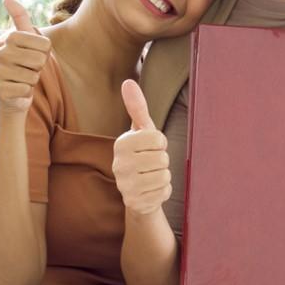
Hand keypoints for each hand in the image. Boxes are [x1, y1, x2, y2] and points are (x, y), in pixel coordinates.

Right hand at [0, 0, 51, 112]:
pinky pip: (25, 90)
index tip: (37, 54)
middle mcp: (1, 53)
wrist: (15, 91)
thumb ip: (20, 17)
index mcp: (11, 38)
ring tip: (24, 78)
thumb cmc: (25, 62)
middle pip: (39, 60)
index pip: (44, 45)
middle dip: (39, 67)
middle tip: (30, 68)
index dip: (46, 52)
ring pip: (32, 76)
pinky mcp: (0, 90)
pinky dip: (27, 92)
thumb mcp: (27, 38)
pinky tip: (19, 90)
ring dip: (33, 80)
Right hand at [112, 80, 171, 215]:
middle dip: (162, 161)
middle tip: (151, 163)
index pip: (158, 139)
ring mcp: (126, 186)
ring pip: (165, 176)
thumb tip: (127, 82)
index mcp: (121, 144)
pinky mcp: (135, 203)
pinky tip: (151, 189)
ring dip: (163, 176)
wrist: (136, 190)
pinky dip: (163, 191)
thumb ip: (137, 107)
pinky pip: (164, 192)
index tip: (150, 147)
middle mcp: (119, 165)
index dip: (160, 143)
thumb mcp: (141, 130)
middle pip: (162, 159)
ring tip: (151, 176)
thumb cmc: (141, 154)